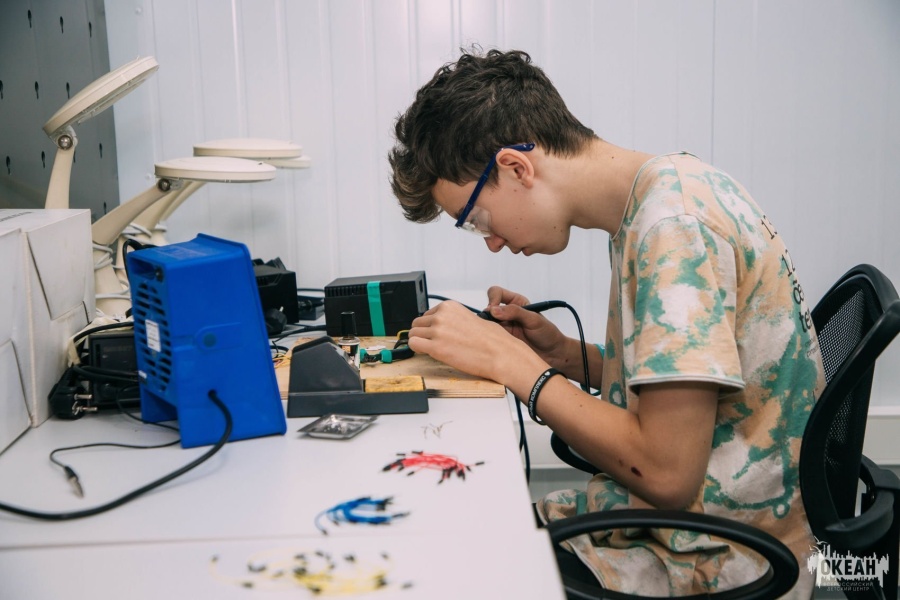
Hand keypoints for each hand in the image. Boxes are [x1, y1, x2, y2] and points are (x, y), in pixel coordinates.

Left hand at [407, 300, 543, 384]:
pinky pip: (413, 345)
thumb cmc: (491, 340)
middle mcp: (442, 316)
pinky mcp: (436, 347)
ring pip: (413, 334)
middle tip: (434, 343)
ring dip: (420, 343)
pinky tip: (429, 353)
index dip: (430, 327)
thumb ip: (452, 319)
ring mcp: (438, 331)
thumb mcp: (470, 318)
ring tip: (434, 349)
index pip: (425, 315)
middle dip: (423, 334)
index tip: (436, 334)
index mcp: (449, 307)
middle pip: (417, 324)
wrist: (500, 353)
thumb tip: (440, 325)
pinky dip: (417, 350)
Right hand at [482, 286, 568, 365]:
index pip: (496, 293)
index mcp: (516, 303)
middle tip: (491, 325)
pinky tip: (495, 343)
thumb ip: (515, 312)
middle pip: (488, 308)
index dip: (493, 299)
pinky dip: (489, 339)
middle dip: (486, 316)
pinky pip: (489, 338)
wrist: (553, 354)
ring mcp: (503, 328)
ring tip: (495, 336)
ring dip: (487, 328)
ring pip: (486, 324)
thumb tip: (494, 310)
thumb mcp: (534, 320)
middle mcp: (507, 314)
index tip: (493, 310)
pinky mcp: (501, 341)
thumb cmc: (547, 334)